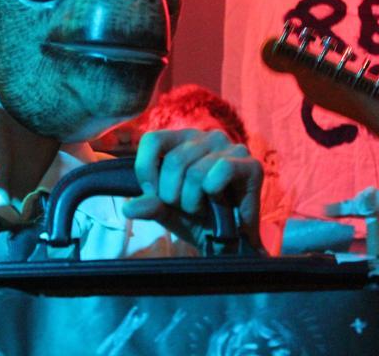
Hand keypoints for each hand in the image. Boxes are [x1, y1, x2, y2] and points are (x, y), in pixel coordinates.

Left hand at [122, 129, 262, 250]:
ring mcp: (229, 147)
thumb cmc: (195, 218)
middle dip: (173, 195)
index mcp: (181, 139)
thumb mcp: (165, 210)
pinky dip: (214, 192)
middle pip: (173, 161)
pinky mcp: (250, 164)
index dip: (146, 170)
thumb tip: (128, 208)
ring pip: (195, 172)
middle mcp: (205, 137)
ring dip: (194, 201)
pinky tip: (220, 202)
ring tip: (204, 208)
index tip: (154, 195)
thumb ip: (149, 205)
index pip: (152, 140)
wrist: (226, 242)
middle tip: (186, 207)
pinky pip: (222, 170)